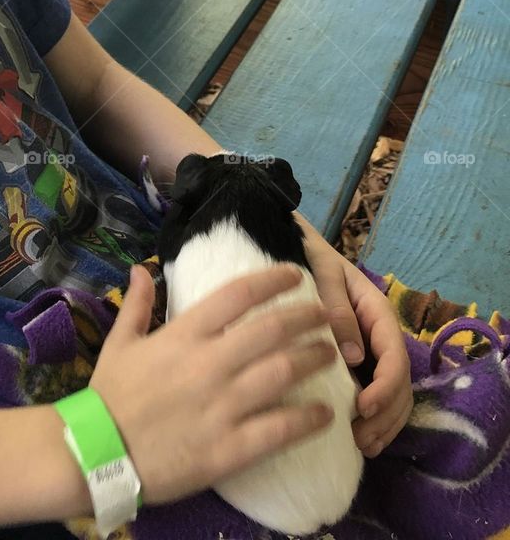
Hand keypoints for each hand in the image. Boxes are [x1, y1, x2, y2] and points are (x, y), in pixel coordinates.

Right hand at [88, 263, 336, 507]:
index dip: (271, 279)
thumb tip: (142, 267)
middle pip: (271, 330)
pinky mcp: (229, 448)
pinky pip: (279, 429)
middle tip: (326, 315)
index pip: (238, 294)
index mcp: (183, 334)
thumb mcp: (119, 343)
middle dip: (306, 317)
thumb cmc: (109, 396)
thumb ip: (137, 304)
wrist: (96, 454)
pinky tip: (325, 414)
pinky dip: (308, 419)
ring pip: (283, 373)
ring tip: (332, 355)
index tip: (295, 274)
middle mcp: (209, 363)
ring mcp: (222, 406)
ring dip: (314, 360)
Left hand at [299, 223, 413, 457]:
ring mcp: (371, 352)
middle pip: (400, 383)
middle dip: (387, 415)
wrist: (296, 249)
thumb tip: (354, 356)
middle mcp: (380, 336)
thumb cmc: (309, 257)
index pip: (394, 355)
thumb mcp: (323, 274)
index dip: (386, 386)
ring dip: (384, 424)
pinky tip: (357, 440)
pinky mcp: (358, 365)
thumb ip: (337, 308)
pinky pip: (375, 396)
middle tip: (361, 439)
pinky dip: (374, 420)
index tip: (365, 407)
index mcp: (377, 312)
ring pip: (393, 395)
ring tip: (361, 446)